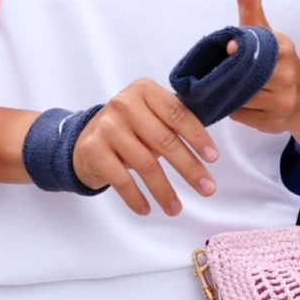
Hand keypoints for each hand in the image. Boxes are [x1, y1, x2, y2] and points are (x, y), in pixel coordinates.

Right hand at [72, 79, 218, 216]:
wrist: (85, 139)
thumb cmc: (129, 128)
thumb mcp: (151, 115)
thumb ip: (175, 122)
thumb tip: (209, 150)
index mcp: (144, 90)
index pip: (177, 113)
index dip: (198, 137)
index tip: (213, 158)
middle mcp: (124, 104)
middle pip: (165, 140)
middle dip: (189, 168)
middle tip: (207, 189)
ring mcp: (107, 127)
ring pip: (145, 164)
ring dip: (164, 191)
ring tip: (176, 208)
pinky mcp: (93, 150)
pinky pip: (122, 180)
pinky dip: (136, 198)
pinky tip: (146, 209)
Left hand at [225, 0, 299, 133]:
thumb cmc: (280, 62)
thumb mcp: (268, 33)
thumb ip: (252, 5)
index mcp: (283, 50)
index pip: (258, 48)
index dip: (239, 50)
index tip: (228, 46)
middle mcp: (285, 76)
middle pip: (244, 75)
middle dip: (227, 73)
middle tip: (214, 70)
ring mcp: (280, 102)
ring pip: (239, 97)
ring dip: (227, 92)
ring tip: (221, 84)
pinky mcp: (271, 124)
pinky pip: (239, 115)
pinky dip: (232, 108)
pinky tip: (233, 101)